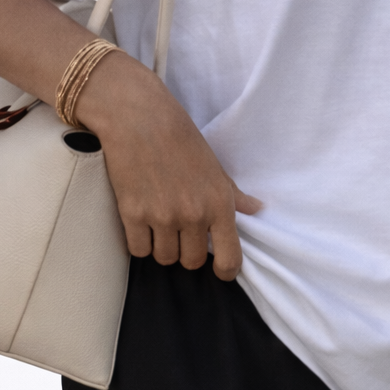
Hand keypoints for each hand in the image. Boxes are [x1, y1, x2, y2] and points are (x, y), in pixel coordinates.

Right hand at [77, 51, 261, 279]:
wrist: (139, 117)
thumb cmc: (179, 138)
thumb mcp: (214, 166)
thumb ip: (234, 194)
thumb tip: (256, 209)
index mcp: (219, 204)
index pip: (229, 258)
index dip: (225, 271)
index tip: (220, 272)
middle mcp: (193, 215)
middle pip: (191, 262)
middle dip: (186, 253)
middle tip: (180, 233)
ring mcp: (162, 216)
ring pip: (164, 258)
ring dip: (161, 247)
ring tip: (158, 225)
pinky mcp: (133, 214)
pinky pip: (137, 250)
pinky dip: (139, 242)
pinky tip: (140, 224)